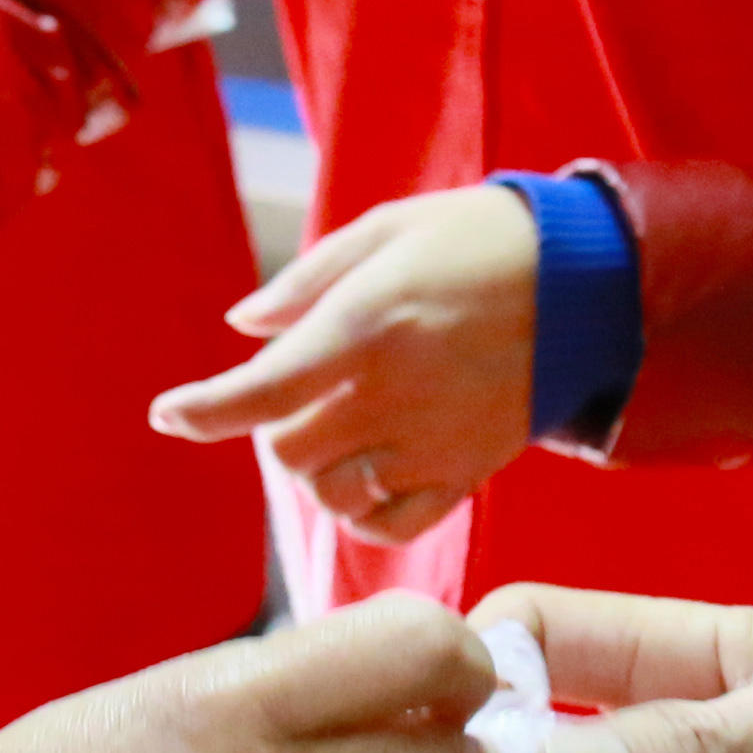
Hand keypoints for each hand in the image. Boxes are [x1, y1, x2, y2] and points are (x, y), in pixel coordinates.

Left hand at [147, 184, 539, 545]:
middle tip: (292, 401)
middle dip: (272, 431)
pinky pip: (389, 523)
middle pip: (287, 452)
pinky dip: (360, 510)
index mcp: (366, 326)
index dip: (203, 410)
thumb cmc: (475, 241)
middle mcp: (394, 393)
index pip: (263, 391)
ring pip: (330, 492)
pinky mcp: (467, 471)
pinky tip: (364, 474)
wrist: (585, 282)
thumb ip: (306, 282)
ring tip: (334, 432)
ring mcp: (433, 441)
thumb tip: (242, 326)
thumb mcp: (385, 230)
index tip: (166, 415)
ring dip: (313, 471)